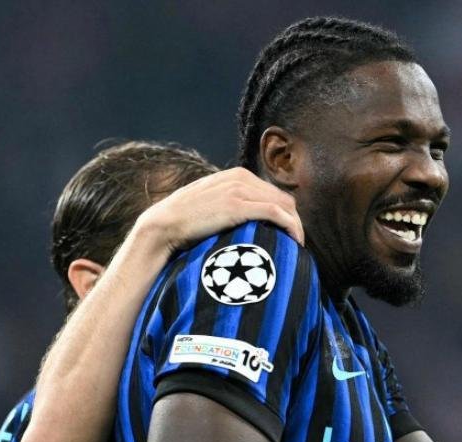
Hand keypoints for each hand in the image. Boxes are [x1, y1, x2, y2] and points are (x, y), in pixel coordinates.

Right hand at [133, 166, 303, 251]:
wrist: (164, 225)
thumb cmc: (186, 223)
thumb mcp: (211, 206)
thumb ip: (230, 206)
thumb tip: (247, 225)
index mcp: (236, 175)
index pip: (274, 193)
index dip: (286, 215)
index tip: (289, 235)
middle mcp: (241, 177)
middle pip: (284, 198)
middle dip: (295, 221)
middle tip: (297, 244)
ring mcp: (239, 189)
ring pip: (284, 205)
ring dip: (296, 226)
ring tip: (297, 246)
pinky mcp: (238, 205)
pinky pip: (276, 213)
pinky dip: (290, 226)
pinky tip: (295, 242)